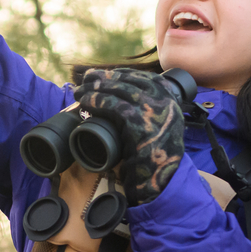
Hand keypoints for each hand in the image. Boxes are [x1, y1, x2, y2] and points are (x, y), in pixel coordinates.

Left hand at [75, 68, 185, 204]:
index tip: (103, 74)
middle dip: (104, 78)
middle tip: (86, 79)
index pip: (143, 77)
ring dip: (96, 88)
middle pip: (129, 82)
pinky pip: (114, 106)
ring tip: (79, 91)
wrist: (158, 178)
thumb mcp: (160, 124)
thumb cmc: (155, 152)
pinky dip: (96, 101)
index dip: (120, 74)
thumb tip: (123, 91)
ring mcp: (154, 112)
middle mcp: (166, 102)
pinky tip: (84, 101)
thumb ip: (150, 107)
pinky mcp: (140, 124)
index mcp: (171, 99)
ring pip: (120, 91)